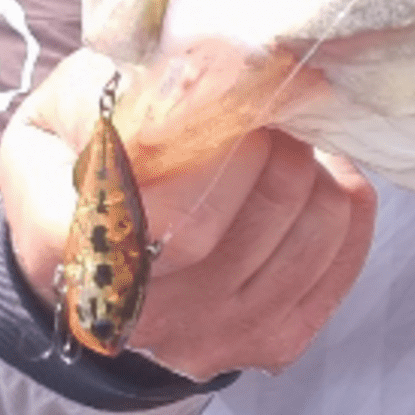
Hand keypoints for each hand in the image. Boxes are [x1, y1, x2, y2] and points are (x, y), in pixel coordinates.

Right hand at [0, 45, 376, 379]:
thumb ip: (123, 93)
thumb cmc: (84, 163)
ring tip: (286, 140)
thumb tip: (212, 72)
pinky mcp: (271, 341)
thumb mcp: (69, 110)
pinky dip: (345, 201)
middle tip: (271, 106)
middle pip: (253, 217)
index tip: (236, 97)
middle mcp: (145, 314)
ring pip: (313, 228)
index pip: (171, 214)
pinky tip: (314, 176)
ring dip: (315, 167)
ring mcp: (212, 336)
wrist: (94, 255)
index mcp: (76, 253)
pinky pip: (343, 256)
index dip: (219, 147)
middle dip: (277, 142)